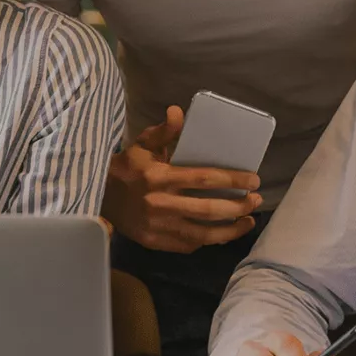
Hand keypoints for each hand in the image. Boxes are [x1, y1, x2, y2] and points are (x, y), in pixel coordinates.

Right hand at [102, 106, 262, 253]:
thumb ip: (164, 131)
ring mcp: (158, 227)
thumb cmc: (127, 168)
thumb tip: (178, 111)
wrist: (99, 198)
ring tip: (249, 220)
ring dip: (231, 229)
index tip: (253, 180)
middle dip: (238, 206)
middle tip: (256, 199)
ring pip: (203, 233)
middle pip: (209, 209)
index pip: (203, 179)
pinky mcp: (156, 243)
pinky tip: (224, 232)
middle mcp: (160, 203)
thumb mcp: (142, 145)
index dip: (232, 180)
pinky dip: (210, 240)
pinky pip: (189, 244)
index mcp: (160, 177)